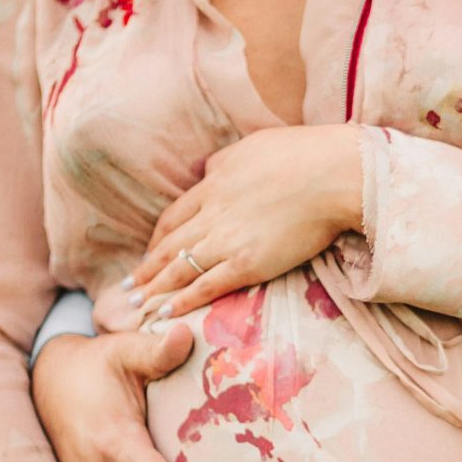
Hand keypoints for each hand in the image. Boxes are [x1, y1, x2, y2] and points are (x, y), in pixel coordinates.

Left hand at [122, 124, 361, 317]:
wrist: (334, 174)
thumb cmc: (304, 154)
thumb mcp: (252, 147)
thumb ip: (226, 163)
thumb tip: (211, 172)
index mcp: (214, 183)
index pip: (174, 216)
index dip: (157, 239)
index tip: (148, 253)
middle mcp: (212, 213)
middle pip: (168, 246)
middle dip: (146, 270)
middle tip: (127, 289)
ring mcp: (227, 240)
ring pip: (179, 269)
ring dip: (154, 290)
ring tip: (136, 307)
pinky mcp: (247, 263)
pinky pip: (205, 286)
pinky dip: (182, 301)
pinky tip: (164, 314)